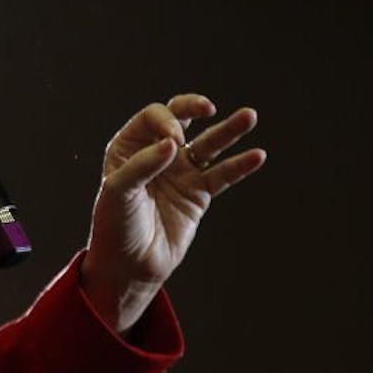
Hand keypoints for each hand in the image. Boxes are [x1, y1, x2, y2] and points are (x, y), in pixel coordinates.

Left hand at [81, 93, 265, 332]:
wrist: (129, 265)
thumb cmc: (114, 226)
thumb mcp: (118, 192)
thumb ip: (142, 165)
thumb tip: (175, 142)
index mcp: (129, 147)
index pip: (152, 118)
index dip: (166, 123)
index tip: (173, 143)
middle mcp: (156, 154)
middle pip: (180, 118)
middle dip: (194, 107)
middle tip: (208, 107)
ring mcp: (180, 172)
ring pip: (208, 144)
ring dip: (229, 129)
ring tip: (249, 115)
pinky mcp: (198, 193)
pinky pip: (222, 174)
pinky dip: (240, 165)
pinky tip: (257, 155)